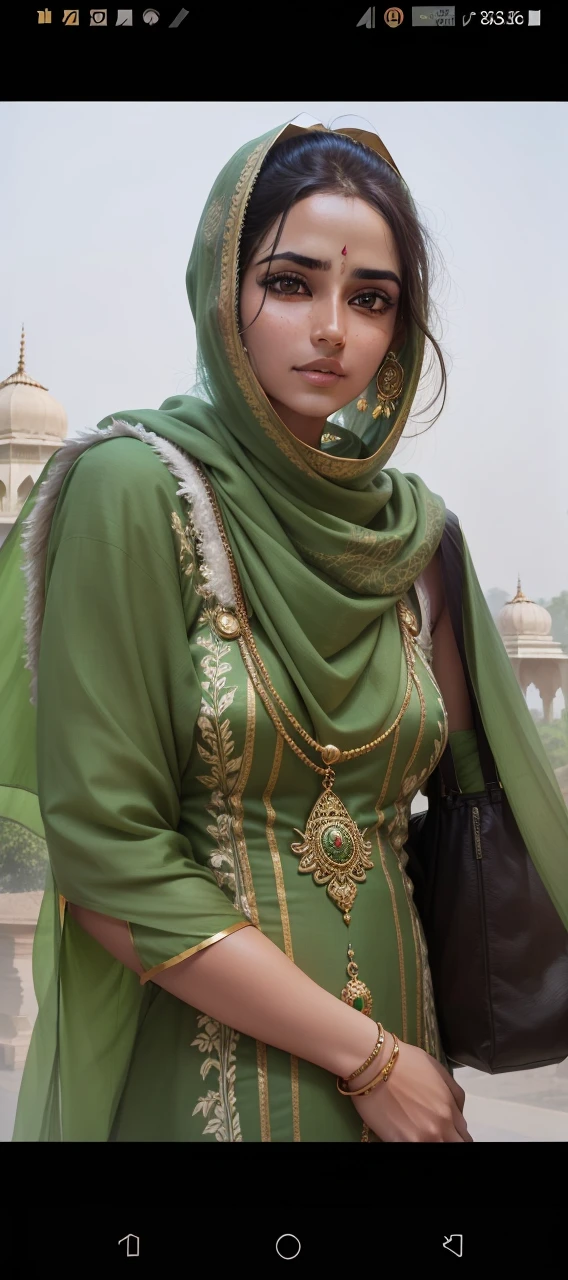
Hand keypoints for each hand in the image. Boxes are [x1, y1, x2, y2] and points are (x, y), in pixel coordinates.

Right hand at [348, 1034, 472, 1142]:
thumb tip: (458, 1111)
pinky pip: (416, 1150)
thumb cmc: (405, 1061)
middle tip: (436, 1132)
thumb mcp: (439, 1070)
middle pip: (456, 1145)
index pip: (464, 1135)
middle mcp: (439, 1128)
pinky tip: (407, 1135)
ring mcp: (420, 1139)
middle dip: (449, 1140)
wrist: (374, 1064)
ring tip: (421, 1133)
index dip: (456, 1133)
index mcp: (449, 1110)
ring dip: (434, 1142)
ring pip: (439, 1149)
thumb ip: (454, 1094)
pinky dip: (415, 1144)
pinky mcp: (400, 1143)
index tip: (448, 1130)